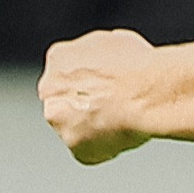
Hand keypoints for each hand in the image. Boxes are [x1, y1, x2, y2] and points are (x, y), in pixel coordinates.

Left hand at [38, 30, 158, 165]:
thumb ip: (100, 57)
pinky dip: (106, 146)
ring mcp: (60, 121)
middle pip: (65, 102)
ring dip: (94, 126)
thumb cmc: (135, 65)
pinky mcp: (76, 147)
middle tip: (113, 105)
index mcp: (59, 58)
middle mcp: (50, 90)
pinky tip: (125, 133)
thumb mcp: (117, 42)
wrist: (143, 93)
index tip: (106, 86)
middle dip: (85, 105)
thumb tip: (110, 63)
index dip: (90, 81)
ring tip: (124, 118)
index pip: (68, 74)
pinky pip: (91, 149)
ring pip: (76, 127)